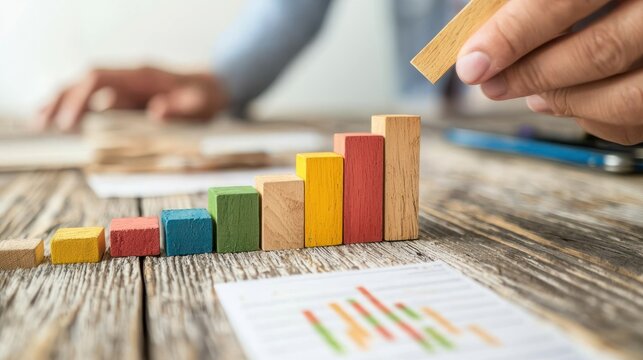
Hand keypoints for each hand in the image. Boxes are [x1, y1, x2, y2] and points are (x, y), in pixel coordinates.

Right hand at [38, 66, 229, 130]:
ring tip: (41, 122)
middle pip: (84, 81)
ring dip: (62, 103)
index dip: (79, 97)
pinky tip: (64, 122)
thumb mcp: (200, 104)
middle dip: (60, 99)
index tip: (68, 122)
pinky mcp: (127, 96)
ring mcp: (126, 85)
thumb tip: (156, 112)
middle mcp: (129, 77)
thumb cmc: (206, 96)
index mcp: (142, 76)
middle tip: (41, 123)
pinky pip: (96, 98)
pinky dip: (77, 108)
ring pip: (85, 88)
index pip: (99, 78)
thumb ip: (181, 107)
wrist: (214, 87)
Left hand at [455, 0, 642, 144]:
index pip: (562, 1)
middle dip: (532, 76)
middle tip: (491, 84)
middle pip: (600, 52)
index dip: (512, 35)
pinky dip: (596, 118)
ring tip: (532, 95)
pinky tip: (571, 100)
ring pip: (626, 97)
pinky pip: (639, 119)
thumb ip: (536, 1)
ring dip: (565, 102)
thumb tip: (486, 30)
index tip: (473, 62)